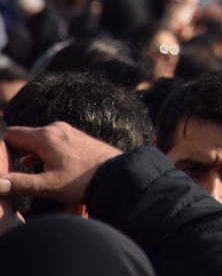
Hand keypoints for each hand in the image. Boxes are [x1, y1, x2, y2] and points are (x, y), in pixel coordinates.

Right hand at [0, 123, 122, 204]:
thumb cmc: (82, 181)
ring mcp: (68, 132)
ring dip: (26, 153)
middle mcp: (56, 128)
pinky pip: (51, 142)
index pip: (11, 134)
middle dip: (11, 151)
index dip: (0, 147)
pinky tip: (37, 166)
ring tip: (14, 169)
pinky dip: (41, 152)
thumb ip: (19, 183)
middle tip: (3, 168)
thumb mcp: (47, 185)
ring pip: (38, 139)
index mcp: (45, 136)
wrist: (117, 174)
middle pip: (24, 136)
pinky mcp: (77, 138)